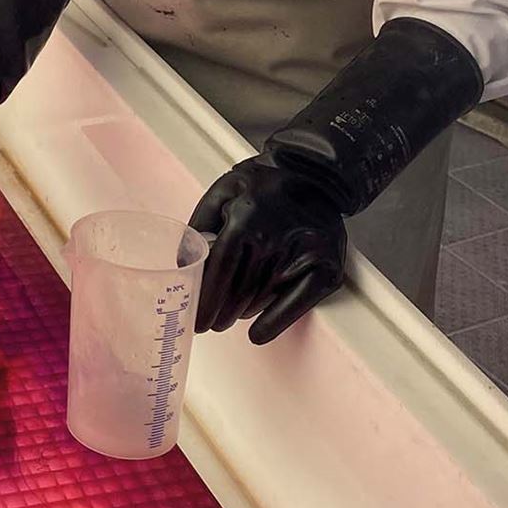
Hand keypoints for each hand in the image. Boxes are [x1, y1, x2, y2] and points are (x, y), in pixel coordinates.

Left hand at [190, 157, 347, 344]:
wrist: (314, 175)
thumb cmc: (263, 185)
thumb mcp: (223, 191)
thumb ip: (200, 224)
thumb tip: (182, 262)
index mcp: (245, 218)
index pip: (220, 269)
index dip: (205, 298)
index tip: (195, 317)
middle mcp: (273, 238)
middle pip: (238, 290)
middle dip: (218, 312)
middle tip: (207, 323)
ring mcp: (302, 254)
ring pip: (261, 298)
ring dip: (241, 313)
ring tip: (229, 316)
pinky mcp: (326, 267)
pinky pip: (297, 303)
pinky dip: (276, 322)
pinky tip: (259, 333)